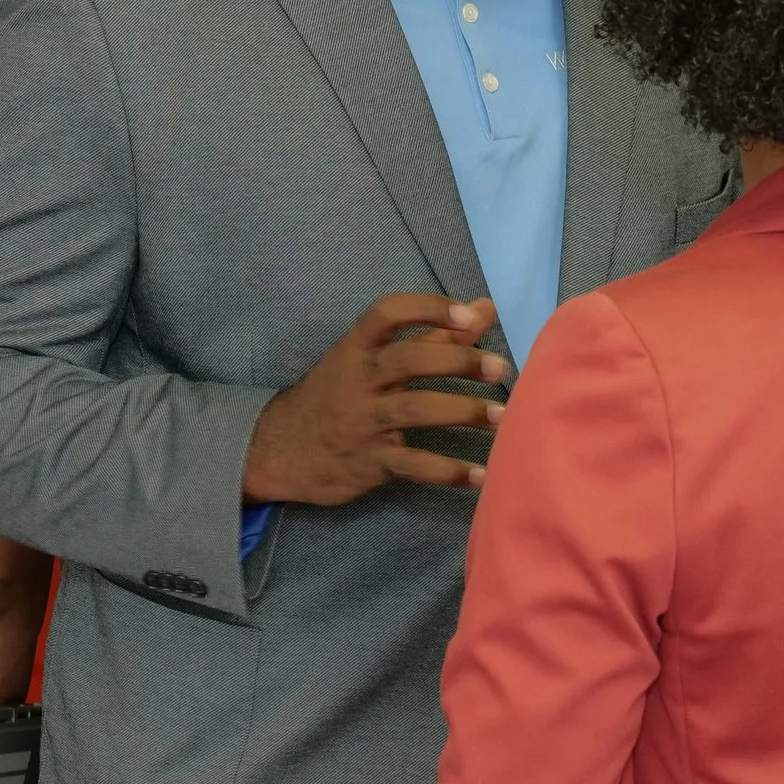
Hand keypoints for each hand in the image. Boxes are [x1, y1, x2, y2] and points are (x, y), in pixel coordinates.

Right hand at [243, 295, 508, 505]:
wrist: (282, 450)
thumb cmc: (338, 395)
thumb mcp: (373, 360)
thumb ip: (432, 335)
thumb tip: (486, 308)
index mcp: (357, 348)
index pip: (387, 314)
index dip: (428, 309)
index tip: (469, 316)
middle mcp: (358, 379)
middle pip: (408, 360)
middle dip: (457, 362)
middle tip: (500, 368)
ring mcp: (362, 421)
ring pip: (414, 410)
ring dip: (462, 412)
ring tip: (501, 417)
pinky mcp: (369, 461)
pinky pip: (412, 465)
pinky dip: (447, 471)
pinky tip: (480, 475)